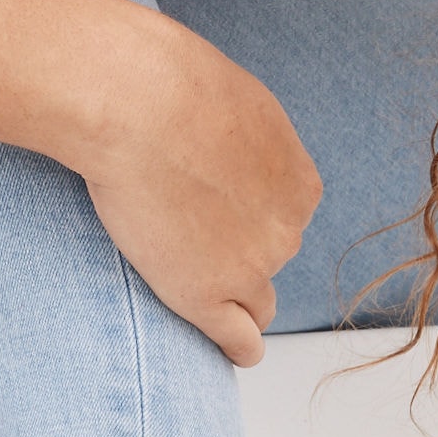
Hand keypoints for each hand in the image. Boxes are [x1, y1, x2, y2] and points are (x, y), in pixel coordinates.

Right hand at [73, 18, 321, 366]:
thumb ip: (244, 141)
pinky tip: (226, 350)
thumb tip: (229, 147)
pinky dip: (235, 348)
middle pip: (269, 258)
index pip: (284, 220)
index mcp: (299, 184)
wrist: (138, 103)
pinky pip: (238, 342)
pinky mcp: (205, 296)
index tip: (215, 210)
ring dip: (231, 296)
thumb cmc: (173, 87)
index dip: (248, 217)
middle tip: (186, 231)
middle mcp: (286, 230)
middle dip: (238, 251)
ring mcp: (249, 268)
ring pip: (255, 302)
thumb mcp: (235, 103)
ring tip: (191, 282)